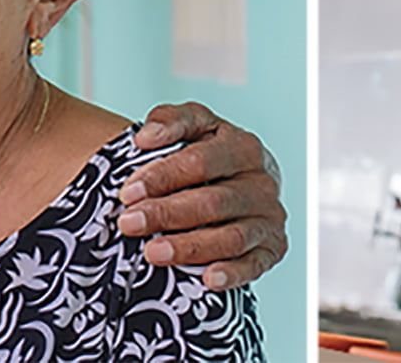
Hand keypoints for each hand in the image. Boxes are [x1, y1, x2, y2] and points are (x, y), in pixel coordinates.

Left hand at [118, 100, 286, 288]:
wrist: (241, 177)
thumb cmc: (210, 150)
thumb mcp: (193, 124)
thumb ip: (170, 120)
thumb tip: (145, 137)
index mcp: (243, 146)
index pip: (200, 161)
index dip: (162, 177)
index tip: (128, 192)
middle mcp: (262, 183)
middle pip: (213, 202)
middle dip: (167, 214)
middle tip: (129, 223)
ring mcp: (269, 218)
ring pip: (232, 237)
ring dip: (190, 247)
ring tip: (153, 252)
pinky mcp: (273, 248)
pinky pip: (254, 265)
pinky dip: (232, 274)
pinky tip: (206, 279)